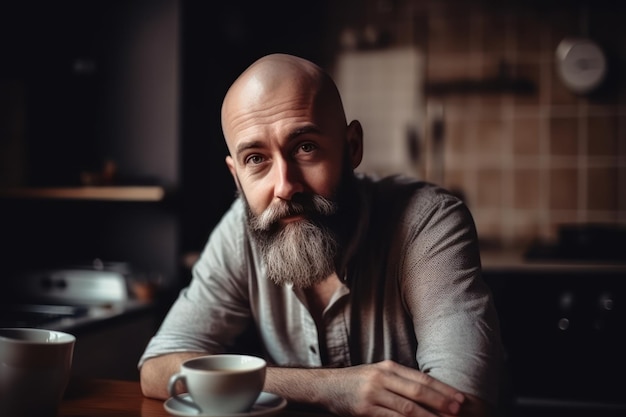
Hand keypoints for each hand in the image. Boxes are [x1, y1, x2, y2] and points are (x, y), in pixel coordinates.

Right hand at [321, 360, 464, 416]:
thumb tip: (429, 394)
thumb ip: (399, 381)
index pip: (422, 378)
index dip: (443, 389)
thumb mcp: (377, 374)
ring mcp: (373, 394)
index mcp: (388, 367)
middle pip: (418, 391)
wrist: (325, 386)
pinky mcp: (364, 410)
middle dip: (441, 403)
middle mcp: (382, 378)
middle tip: (458, 412)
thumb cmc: (355, 382)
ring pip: (407, 408)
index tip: (460, 399)